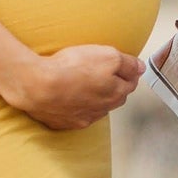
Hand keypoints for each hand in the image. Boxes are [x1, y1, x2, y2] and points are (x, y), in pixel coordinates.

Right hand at [4, 43, 143, 129]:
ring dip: (95, 98)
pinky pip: (75, 115)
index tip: (124, 66)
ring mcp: (82, 118)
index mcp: (115, 93)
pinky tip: (68, 97)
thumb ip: (127, 63)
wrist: (38, 86)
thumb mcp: (107, 55)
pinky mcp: (63, 122)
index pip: (130, 84)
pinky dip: (75, 106)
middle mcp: (102, 110)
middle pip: (114, 98)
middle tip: (106, 74)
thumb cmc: (72, 68)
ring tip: (86, 84)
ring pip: (96, 108)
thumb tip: (140, 68)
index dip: (128, 73)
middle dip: (114, 87)